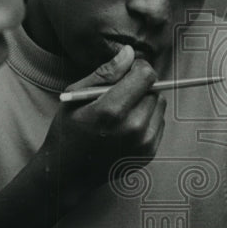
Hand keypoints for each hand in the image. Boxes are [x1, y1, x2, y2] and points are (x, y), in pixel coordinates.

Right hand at [37, 44, 165, 207]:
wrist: (68, 173)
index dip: (137, 68)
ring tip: (122, 112)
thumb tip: (130, 54)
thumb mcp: (75, 96)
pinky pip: (158, 124)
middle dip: (140, 87)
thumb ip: (105, 73)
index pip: (146, 75)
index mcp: (111, 111)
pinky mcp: (148, 154)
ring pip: (159, 106)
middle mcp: (132, 128)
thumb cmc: (68, 130)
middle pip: (155, 90)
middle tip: (120, 95)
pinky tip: (126, 127)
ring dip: (145, 103)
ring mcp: (143, 144)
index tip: (126, 73)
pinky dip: (147, 120)